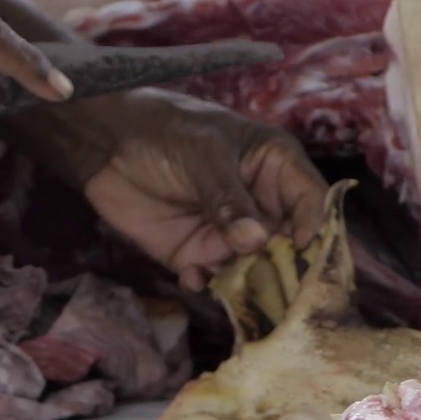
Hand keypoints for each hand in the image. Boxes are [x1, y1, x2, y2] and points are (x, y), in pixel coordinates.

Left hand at [78, 90, 329, 289]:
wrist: (106, 142)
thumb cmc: (165, 131)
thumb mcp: (203, 155)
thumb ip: (228, 198)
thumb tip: (256, 241)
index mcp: (277, 169)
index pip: (311, 202)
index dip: (314, 226)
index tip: (301, 249)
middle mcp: (261, 207)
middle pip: (289, 246)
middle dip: (287, 269)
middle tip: (281, 288)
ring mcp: (229, 234)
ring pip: (254, 269)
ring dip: (248, 284)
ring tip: (234, 288)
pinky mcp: (195, 253)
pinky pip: (209, 278)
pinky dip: (204, 283)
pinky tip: (192, 278)